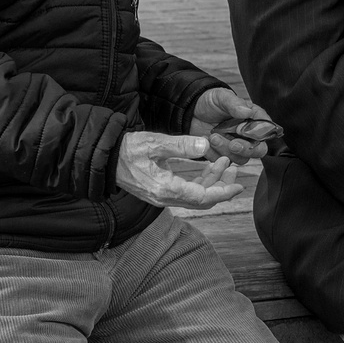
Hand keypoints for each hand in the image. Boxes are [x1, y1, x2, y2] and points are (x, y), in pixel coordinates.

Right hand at [116, 131, 246, 211]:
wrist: (105, 159)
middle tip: (233, 167)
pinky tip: (207, 168)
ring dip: (211, 182)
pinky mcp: (160, 192)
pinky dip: (200, 182)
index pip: (202, 197)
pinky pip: (186, 192)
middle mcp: (165, 197)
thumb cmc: (126, 150)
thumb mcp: (154, 142)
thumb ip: (180, 145)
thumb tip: (204, 145)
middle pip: (202, 200)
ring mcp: (162, 197)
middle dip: (221, 186)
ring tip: (223, 163)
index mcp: (165, 188)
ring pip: (195, 197)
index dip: (222, 192)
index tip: (238, 185)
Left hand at [189, 86, 282, 161]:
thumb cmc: (210, 101)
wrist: (191, 111)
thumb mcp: (221, 97)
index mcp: (254, 119)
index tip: (243, 131)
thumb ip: (234, 103)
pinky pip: (222, 161)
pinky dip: (213, 154)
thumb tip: (246, 111)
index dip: (258, 135)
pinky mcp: (222, 154)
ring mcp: (236, 146)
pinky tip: (206, 143)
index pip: (266, 130)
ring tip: (213, 137)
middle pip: (258, 150)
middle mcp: (248, 135)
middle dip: (245, 149)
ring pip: (240, 158)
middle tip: (232, 143)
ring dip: (226, 151)